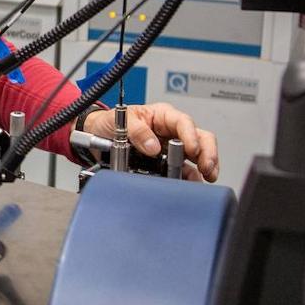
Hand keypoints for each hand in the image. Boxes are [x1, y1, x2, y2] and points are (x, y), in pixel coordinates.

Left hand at [83, 102, 218, 182]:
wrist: (96, 136)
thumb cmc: (109, 122)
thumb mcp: (121, 119)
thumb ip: (137, 130)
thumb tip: (153, 146)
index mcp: (162, 116)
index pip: (184, 123)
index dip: (191, 136)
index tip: (192, 149)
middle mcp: (171, 132)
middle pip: (200, 139)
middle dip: (208, 153)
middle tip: (207, 167)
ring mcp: (171, 150)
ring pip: (197, 157)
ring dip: (203, 168)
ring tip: (205, 179)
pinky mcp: (166, 166)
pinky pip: (183, 173)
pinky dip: (190, 180)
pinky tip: (192, 187)